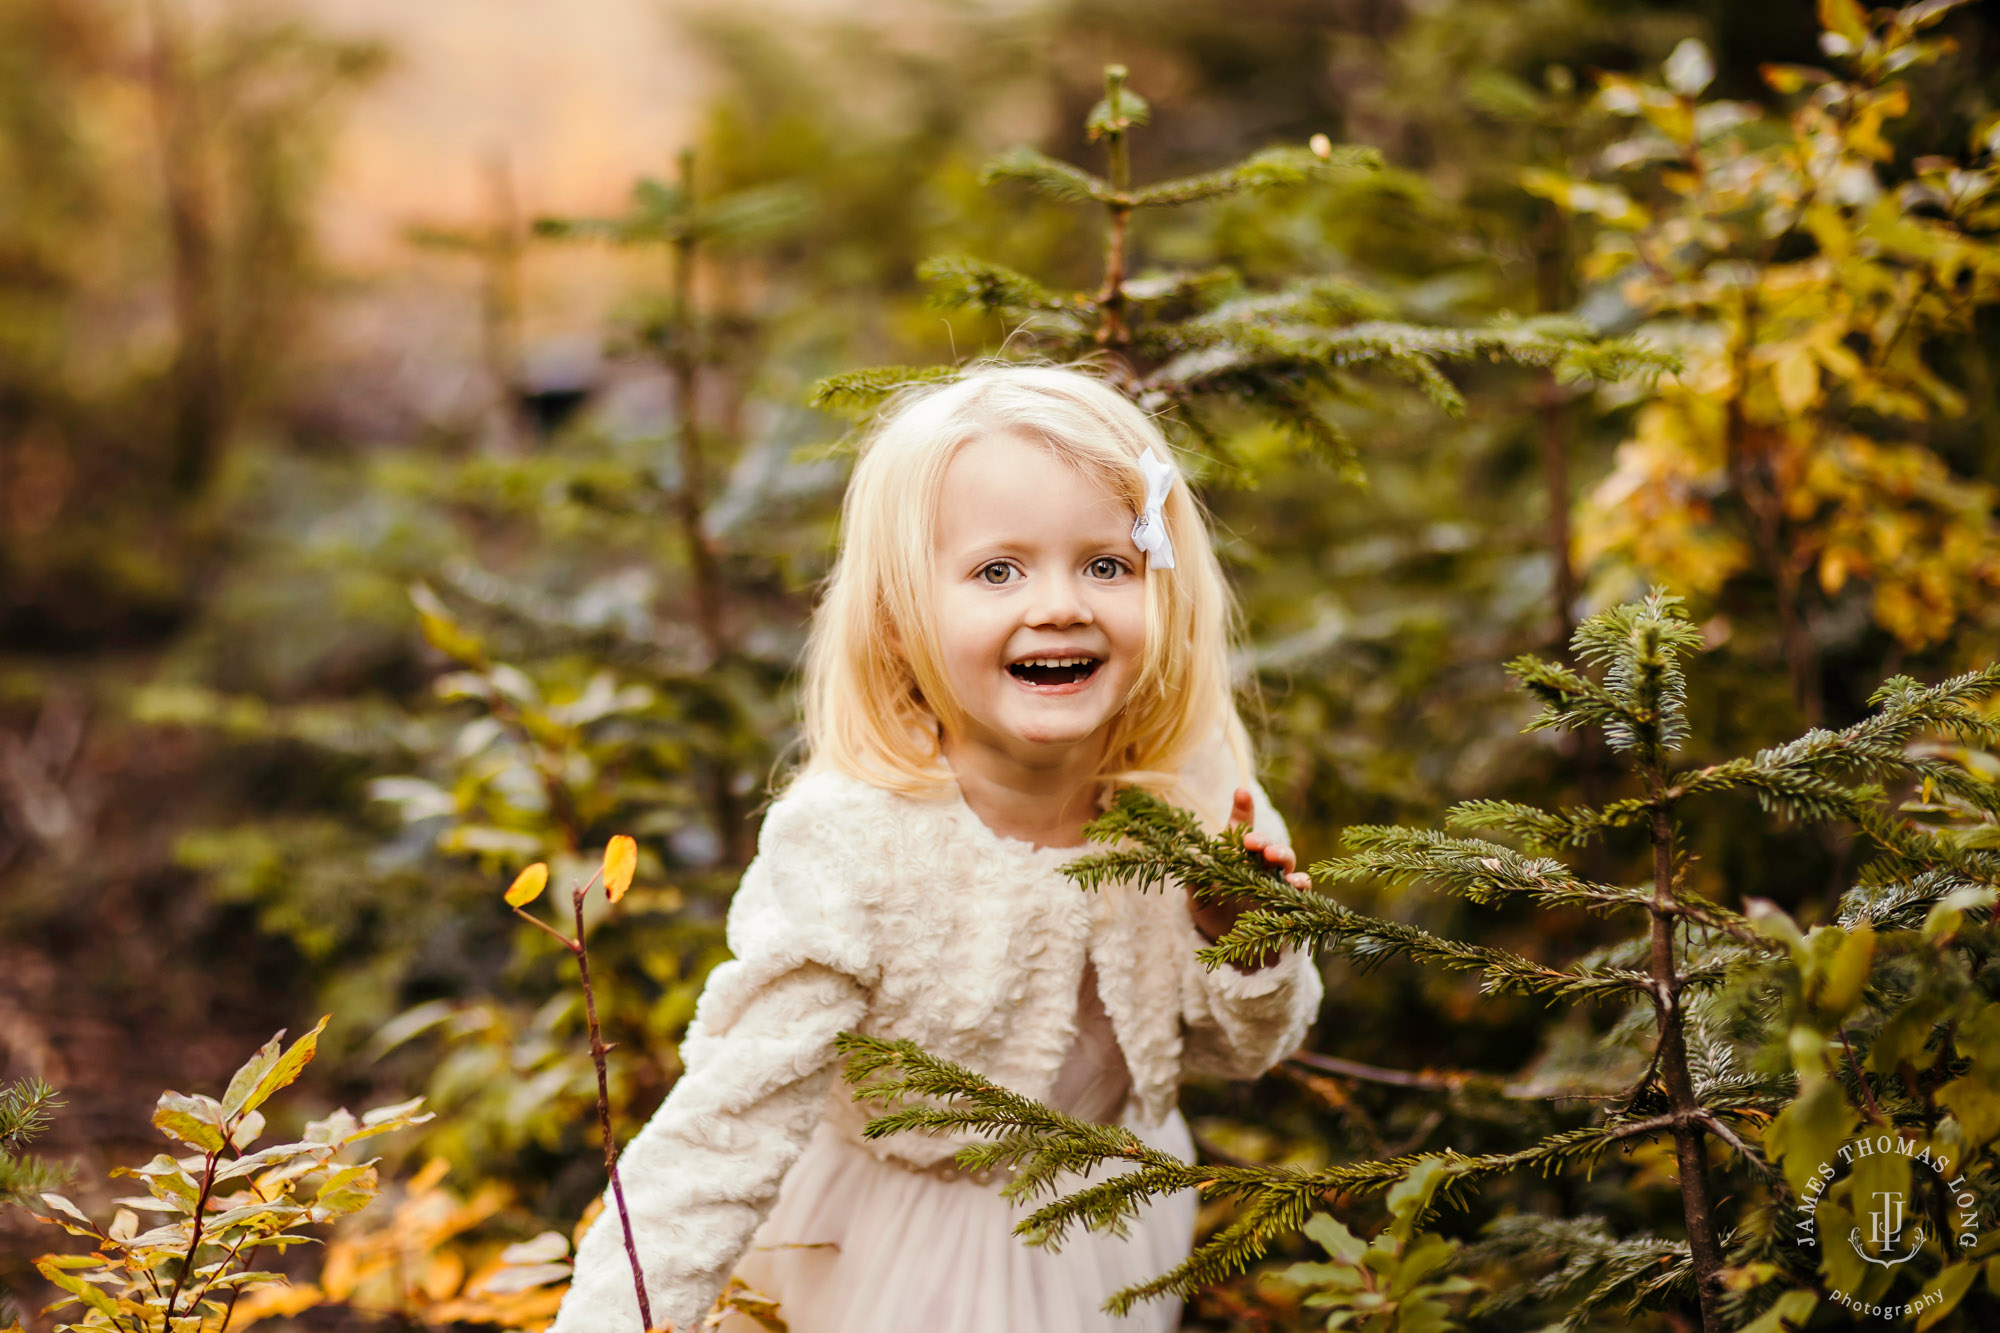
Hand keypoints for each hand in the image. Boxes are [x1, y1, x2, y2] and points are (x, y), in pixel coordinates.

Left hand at [1187, 787, 1308, 966]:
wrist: (1233, 947)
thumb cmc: (1214, 915)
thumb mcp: (1198, 899)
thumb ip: (1195, 879)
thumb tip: (1191, 863)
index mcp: (1235, 856)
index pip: (1239, 828)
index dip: (1242, 809)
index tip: (1241, 792)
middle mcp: (1257, 864)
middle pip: (1264, 843)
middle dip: (1261, 839)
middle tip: (1251, 842)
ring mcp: (1275, 881)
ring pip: (1286, 859)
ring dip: (1282, 854)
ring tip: (1272, 857)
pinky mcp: (1289, 900)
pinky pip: (1301, 887)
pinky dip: (1301, 883)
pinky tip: (1297, 883)